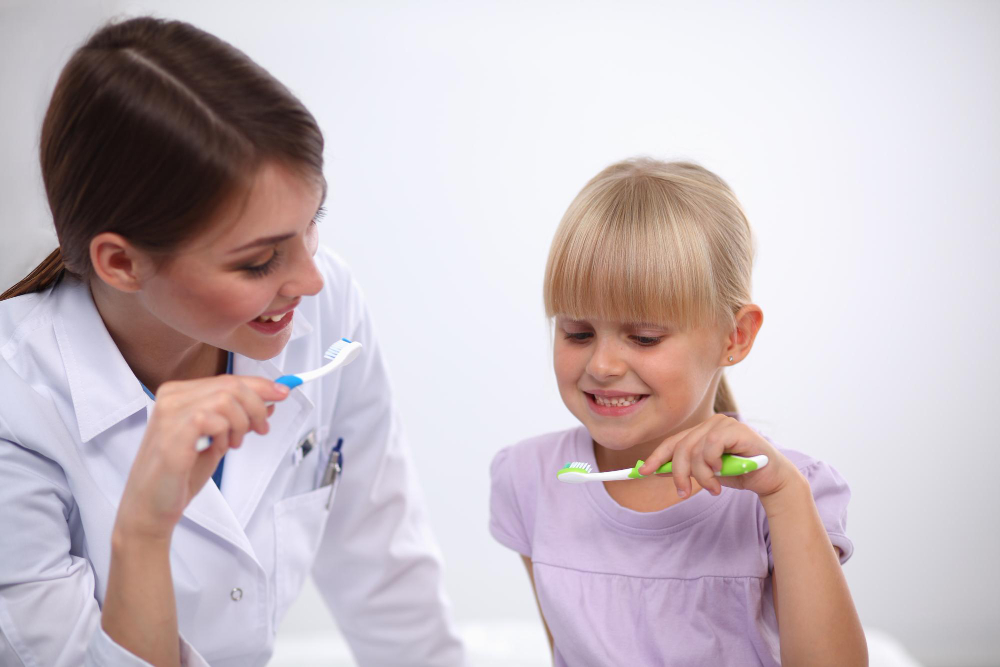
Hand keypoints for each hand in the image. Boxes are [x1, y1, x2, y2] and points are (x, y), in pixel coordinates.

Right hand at [113, 375, 289, 542]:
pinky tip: (219, 448)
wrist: (151, 507)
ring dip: (241, 423)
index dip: (261, 385)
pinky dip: (225, 434)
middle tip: (261, 428)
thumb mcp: (218, 439)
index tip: (282, 393)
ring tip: (233, 443)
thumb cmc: (180, 474)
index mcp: (178, 394)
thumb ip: (238, 418)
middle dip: (257, 406)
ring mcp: (169, 415)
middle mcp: (171, 398)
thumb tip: (269, 401)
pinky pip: (214, 419)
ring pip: (226, 399)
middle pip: (231, 385)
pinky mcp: (172, 435)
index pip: (228, 379)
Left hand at [637, 414, 798, 498]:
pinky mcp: (736, 430)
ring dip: (700, 476)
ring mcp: (724, 424)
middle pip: (680, 447)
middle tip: (682, 493)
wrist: (771, 480)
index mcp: (702, 431)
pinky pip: (711, 446)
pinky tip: (721, 475)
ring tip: (712, 488)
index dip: (656, 457)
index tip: (641, 472)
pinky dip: (711, 465)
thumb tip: (657, 469)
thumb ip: (686, 468)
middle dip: (677, 473)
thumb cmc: (741, 473)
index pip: (672, 442)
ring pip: (694, 450)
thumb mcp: (707, 473)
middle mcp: (711, 423)